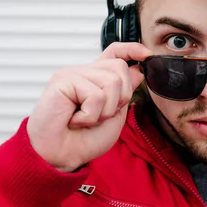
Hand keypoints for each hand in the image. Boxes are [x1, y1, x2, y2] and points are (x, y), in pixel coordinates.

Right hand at [26, 42, 151, 171]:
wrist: (60, 157)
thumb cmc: (82, 140)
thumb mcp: (114, 115)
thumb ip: (124, 92)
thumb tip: (137, 69)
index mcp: (95, 79)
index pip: (114, 52)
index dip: (132, 49)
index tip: (146, 54)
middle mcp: (83, 72)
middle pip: (119, 67)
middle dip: (120, 97)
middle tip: (100, 115)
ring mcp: (72, 74)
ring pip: (111, 82)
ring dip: (105, 110)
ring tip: (86, 119)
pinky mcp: (62, 81)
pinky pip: (95, 95)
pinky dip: (90, 115)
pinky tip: (75, 120)